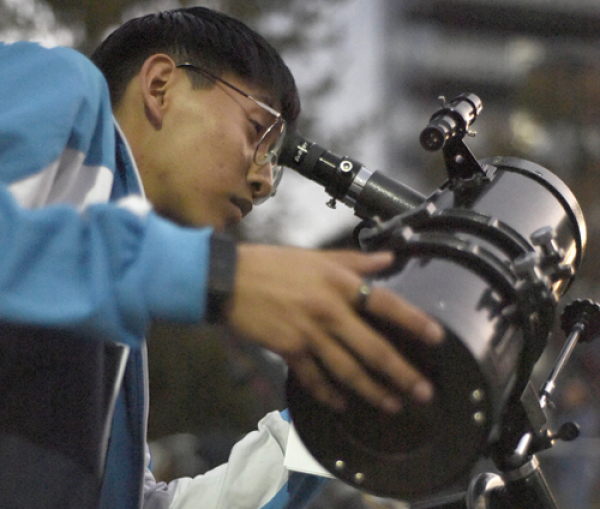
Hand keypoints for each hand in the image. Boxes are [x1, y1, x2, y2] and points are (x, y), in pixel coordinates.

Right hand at [226, 245, 443, 412]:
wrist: (228, 278)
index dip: (413, 321)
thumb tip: (388, 258)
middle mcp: (328, 311)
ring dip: (372, 391)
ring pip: (347, 370)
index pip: (385, 303)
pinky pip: (313, 379)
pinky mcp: (288, 350)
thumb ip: (356, 260)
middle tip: (422, 392)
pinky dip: (328, 394)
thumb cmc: (272, 264)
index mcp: (338, 283)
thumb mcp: (316, 256)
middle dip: (401, 373)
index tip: (436, 337)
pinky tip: (341, 404)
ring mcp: (308, 334)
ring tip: (392, 405)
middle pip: (372, 348)